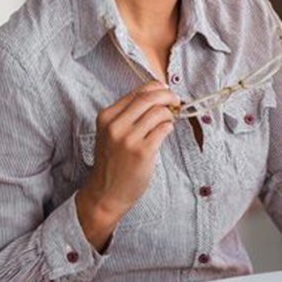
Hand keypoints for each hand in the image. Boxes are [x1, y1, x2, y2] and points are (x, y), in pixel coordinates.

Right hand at [75, 80, 178, 250]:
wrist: (105, 193)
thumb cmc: (113, 162)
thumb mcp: (111, 133)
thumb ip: (128, 114)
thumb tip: (158, 94)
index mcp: (106, 116)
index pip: (137, 92)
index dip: (157, 88)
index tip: (166, 92)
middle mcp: (115, 125)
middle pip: (149, 98)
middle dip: (168, 96)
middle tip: (176, 102)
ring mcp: (128, 139)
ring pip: (159, 112)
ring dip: (169, 115)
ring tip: (168, 122)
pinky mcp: (142, 152)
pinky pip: (164, 129)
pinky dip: (169, 127)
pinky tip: (165, 133)